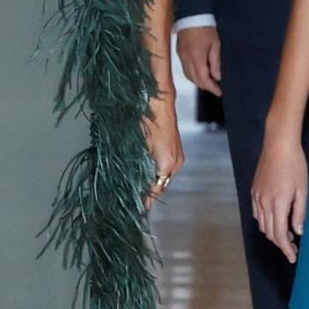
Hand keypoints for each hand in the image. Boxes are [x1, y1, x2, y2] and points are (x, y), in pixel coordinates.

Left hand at [144, 94, 183, 208]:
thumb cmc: (147, 120)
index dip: (147, 199)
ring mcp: (177, 156)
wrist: (159, 100)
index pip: (157, 188)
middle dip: (150, 192)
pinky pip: (166, 167)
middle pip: (162, 184)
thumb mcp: (138, 146)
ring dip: (153, 181)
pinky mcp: (175, 150)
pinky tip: (146, 172)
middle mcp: (176, 162)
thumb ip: (136, 167)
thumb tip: (131, 182)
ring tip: (140, 189)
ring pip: (164, 176)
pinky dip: (156, 171)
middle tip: (137, 199)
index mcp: (167, 163)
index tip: (139, 208)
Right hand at [176, 25, 221, 95]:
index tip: (219, 92)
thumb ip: (215, 63)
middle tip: (216, 87)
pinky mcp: (179, 53)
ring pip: (188, 76)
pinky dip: (192, 74)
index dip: (212, 88)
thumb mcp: (215, 45)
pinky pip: (185, 69)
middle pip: (194, 80)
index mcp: (197, 58)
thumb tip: (217, 77)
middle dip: (205, 86)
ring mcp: (181, 57)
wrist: (192, 15)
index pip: (203, 79)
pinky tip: (200, 72)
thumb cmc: (205, 28)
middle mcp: (186, 60)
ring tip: (209, 81)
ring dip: (198, 81)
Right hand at [251, 136, 307, 262]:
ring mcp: (257, 196)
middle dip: (281, 243)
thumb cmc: (295, 166)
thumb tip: (298, 232)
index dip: (286, 248)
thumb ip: (300, 213)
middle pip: (269, 231)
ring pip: (262, 223)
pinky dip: (265, 221)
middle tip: (293, 248)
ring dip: (273, 232)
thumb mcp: (303, 190)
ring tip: (287, 235)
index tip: (293, 257)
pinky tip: (275, 220)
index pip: (279, 234)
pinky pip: (257, 213)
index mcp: (278, 203)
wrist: (279, 145)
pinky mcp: (254, 190)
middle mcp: (264, 202)